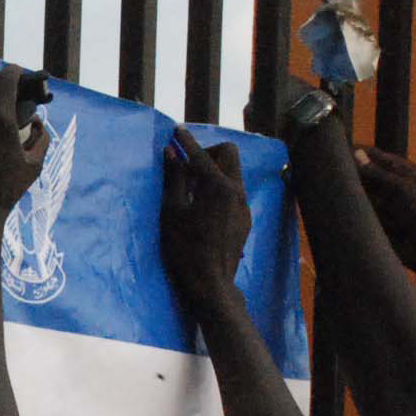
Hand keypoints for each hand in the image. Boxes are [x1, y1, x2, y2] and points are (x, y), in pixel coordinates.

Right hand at [158, 127, 251, 310]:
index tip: (176, 131)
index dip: (186, 141)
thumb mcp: (172, 212)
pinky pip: (234, 191)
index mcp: (218, 186)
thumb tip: (170, 154)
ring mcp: (244, 205)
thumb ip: (174, 180)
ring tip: (192, 187)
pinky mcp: (244, 219)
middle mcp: (237, 191)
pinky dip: (219, 188)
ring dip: (214, 170)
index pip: (201, 154)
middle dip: (208, 152)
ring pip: (233, 173)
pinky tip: (203, 207)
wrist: (211, 284)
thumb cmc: (185, 250)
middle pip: (228, 154)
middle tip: (187, 166)